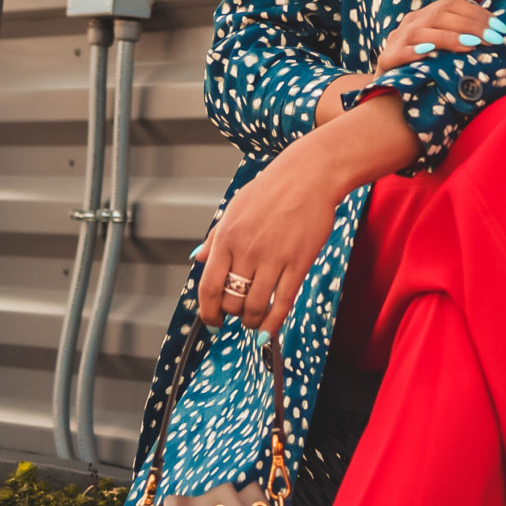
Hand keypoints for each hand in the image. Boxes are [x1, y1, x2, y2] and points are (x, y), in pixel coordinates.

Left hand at [194, 140, 343, 335]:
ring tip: (254, 321)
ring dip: (252, 321)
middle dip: (232, 315)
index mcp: (227, 237)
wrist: (308, 175)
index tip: (212, 321)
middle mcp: (247, 250)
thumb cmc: (271, 189)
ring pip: (256, 306)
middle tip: (238, 315)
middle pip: (232, 301)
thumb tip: (196, 259)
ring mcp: (273, 257)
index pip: (208, 286)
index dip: (208, 311)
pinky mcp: (299, 262)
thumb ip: (214, 237)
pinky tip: (269, 331)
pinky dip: (274, 323)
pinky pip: (284, 302)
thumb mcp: (234, 208)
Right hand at [373, 0, 505, 76]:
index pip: (451, 4)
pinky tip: (430, 53)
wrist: (393, 92)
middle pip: (440, 14)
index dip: (477, 13)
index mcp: (425, 16)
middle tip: (494, 39)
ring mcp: (397, 40)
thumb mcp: (445, 48)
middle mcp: (411, 22)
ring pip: (421, 31)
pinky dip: (415, 51)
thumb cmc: (427, 68)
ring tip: (472, 46)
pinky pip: (400, 52)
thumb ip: (463, 37)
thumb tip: (497, 33)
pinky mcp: (387, 59)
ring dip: (449, 37)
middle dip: (470, 26)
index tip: (500, 28)